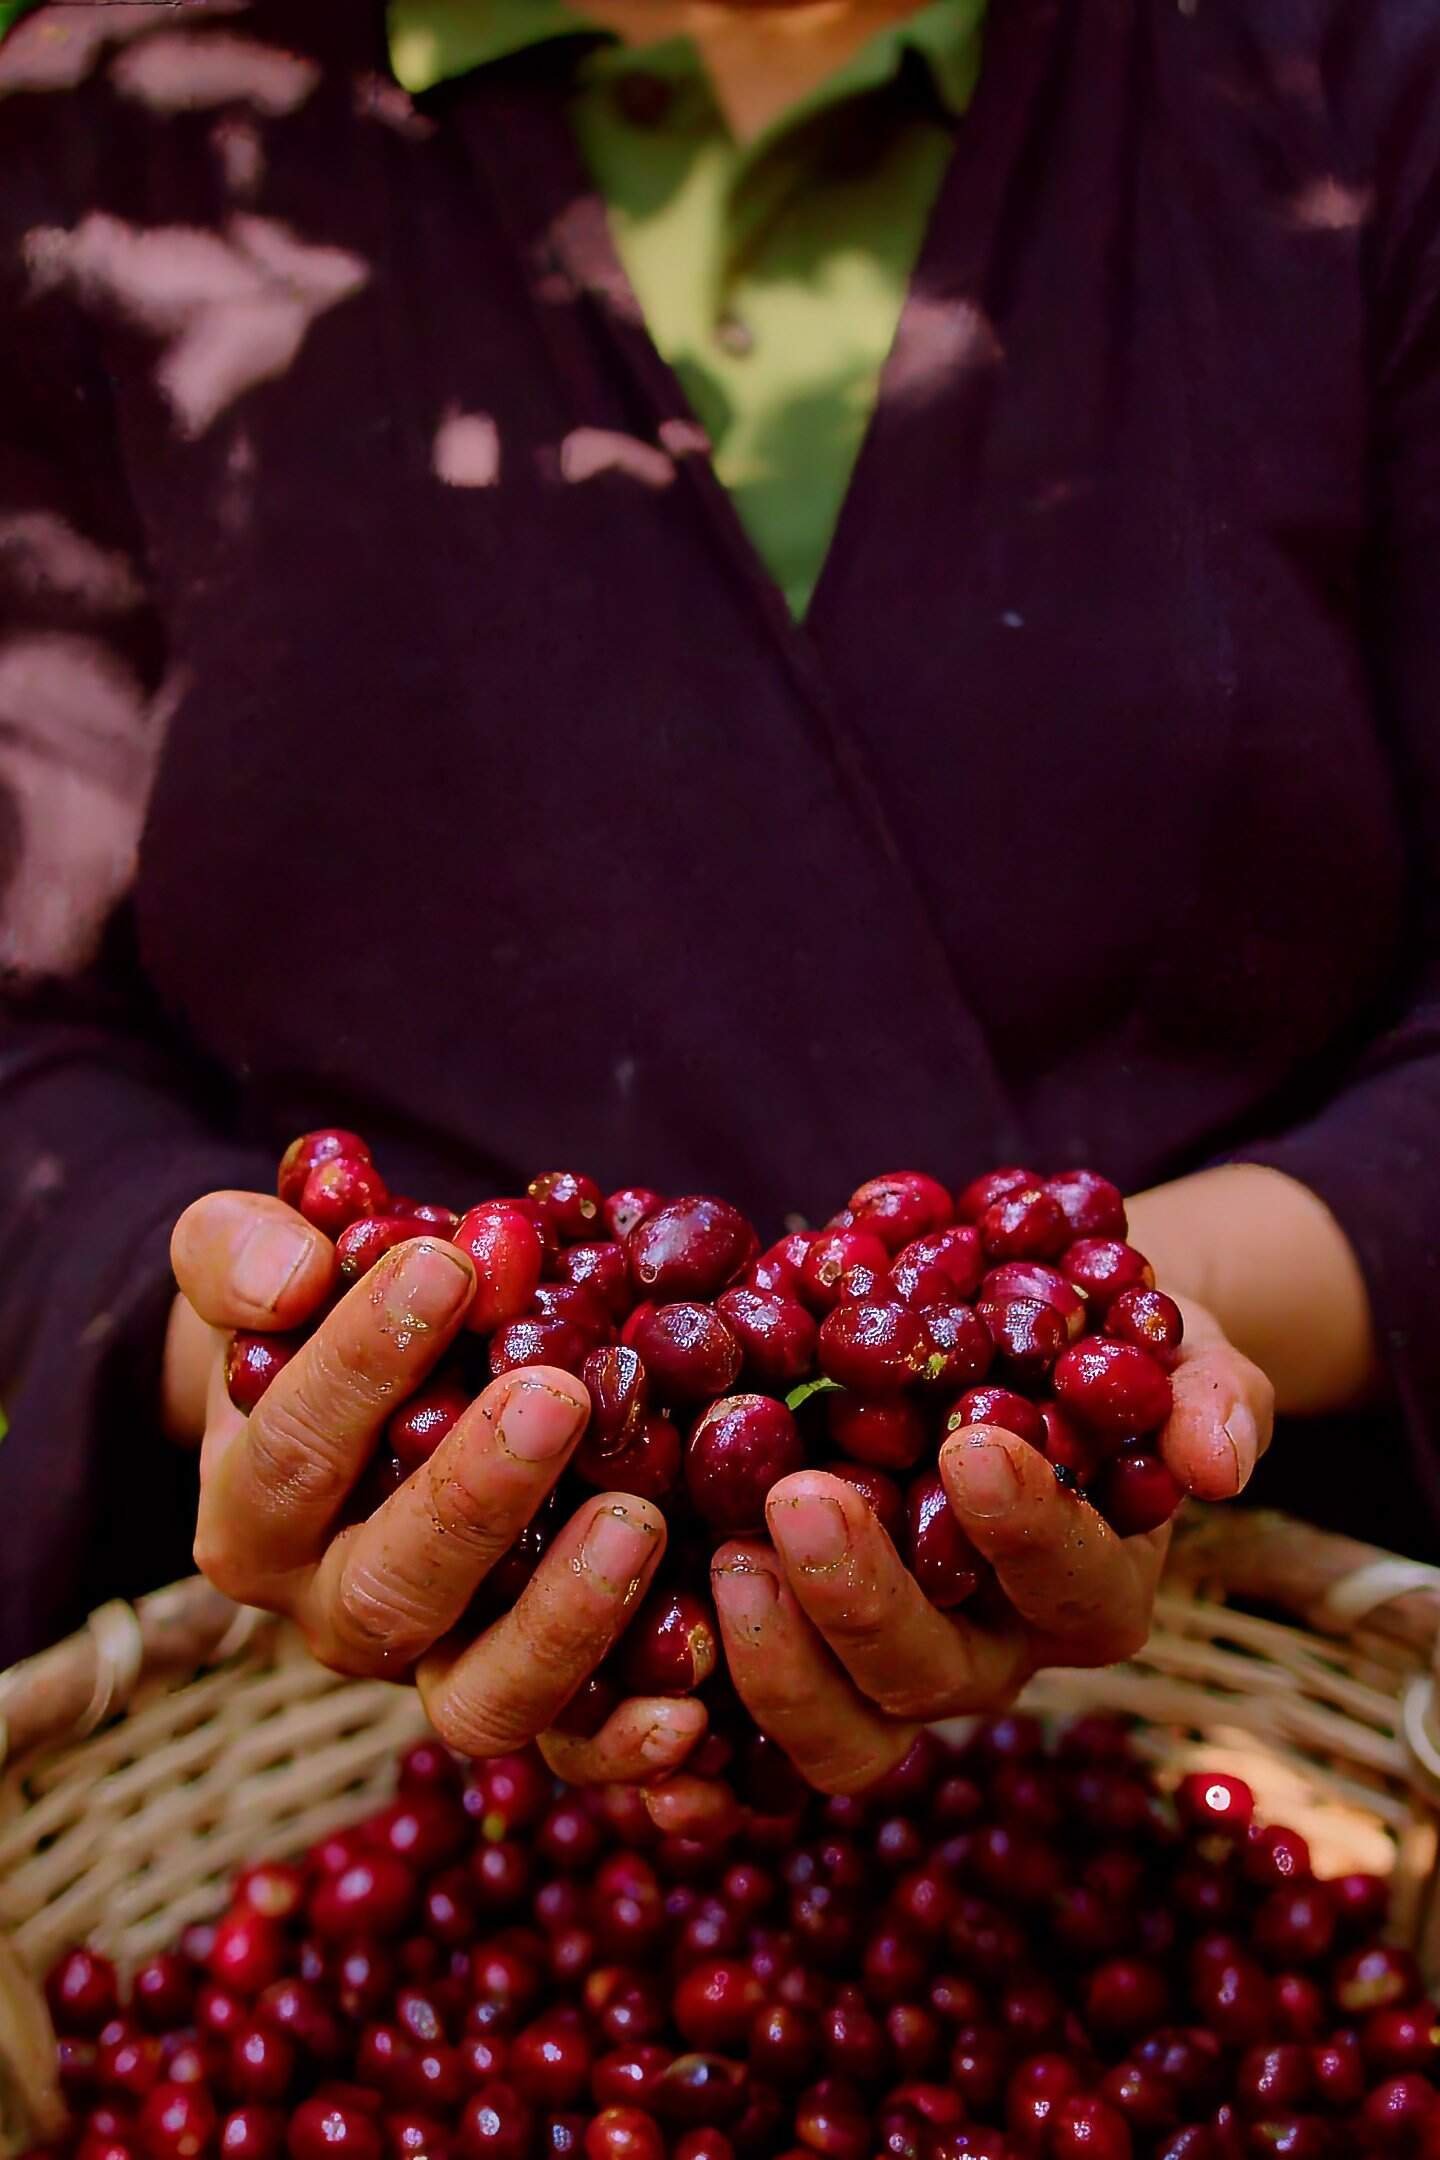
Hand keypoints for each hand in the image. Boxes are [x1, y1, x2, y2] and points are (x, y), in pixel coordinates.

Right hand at [169, 1189, 708, 1787]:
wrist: (385, 1394)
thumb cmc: (326, 1312)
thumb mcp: (257, 1261)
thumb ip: (241, 1251)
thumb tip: (288, 1274)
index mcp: (253, 1516)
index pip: (293, 1450)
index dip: (362, 1362)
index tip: (448, 1266)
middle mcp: (336, 1614)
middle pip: (392, 1586)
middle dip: (476, 1493)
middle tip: (559, 1393)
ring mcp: (437, 1673)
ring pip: (484, 1695)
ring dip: (564, 1615)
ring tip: (637, 1516)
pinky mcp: (537, 1706)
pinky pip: (576, 1751)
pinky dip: (629, 1742)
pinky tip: (690, 1705)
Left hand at [711, 1294, 1272, 1792]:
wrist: (1005, 1348)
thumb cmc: (1094, 1342)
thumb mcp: (1178, 1349)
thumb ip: (1208, 1395)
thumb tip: (1216, 1458)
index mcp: (1085, 1589)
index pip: (1070, 1579)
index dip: (1028, 1524)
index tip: (975, 1444)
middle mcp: (987, 1653)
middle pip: (930, 1674)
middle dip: (865, 1597)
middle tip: (800, 1497)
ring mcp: (884, 1675)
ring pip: (839, 1731)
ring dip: (778, 1661)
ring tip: (727, 1555)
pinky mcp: (792, 1672)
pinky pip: (742, 1745)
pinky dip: (695, 1741)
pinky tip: (642, 1702)